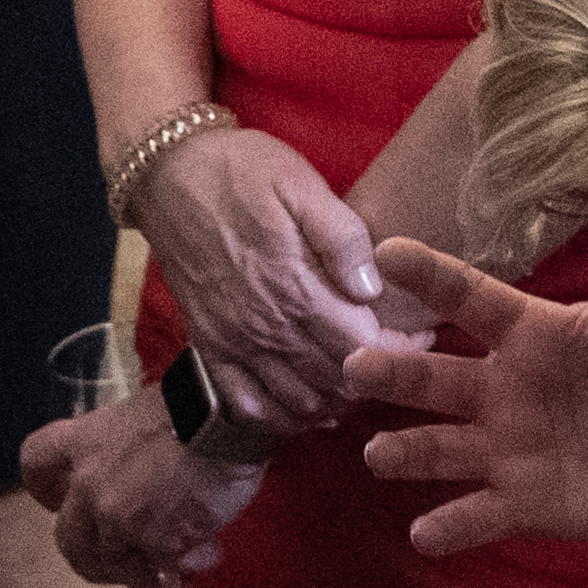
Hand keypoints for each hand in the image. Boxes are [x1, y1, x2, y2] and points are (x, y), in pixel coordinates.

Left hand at [20, 390, 254, 587]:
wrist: (226, 412)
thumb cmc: (195, 402)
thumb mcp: (141, 415)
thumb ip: (125, 450)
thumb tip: (143, 476)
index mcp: (84, 443)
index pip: (35, 465)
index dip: (47, 492)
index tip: (64, 503)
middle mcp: (89, 486)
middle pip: (70, 542)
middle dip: (99, 558)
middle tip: (131, 559)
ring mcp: (118, 519)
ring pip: (117, 567)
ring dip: (146, 570)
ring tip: (181, 561)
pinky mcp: (155, 543)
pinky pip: (162, 573)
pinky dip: (184, 568)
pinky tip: (208, 551)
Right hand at [133, 122, 383, 431]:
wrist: (166, 175)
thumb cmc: (240, 171)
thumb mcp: (299, 183)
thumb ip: (341, 237)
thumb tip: (371, 288)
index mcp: (293, 286)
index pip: (362, 344)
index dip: (400, 349)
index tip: (421, 335)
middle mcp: (263, 326)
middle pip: (334, 380)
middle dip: (375, 376)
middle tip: (399, 356)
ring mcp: (233, 342)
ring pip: (297, 401)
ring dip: (335, 400)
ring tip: (359, 376)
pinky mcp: (209, 347)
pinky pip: (248, 404)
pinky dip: (282, 415)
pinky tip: (305, 402)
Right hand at [346, 212, 587, 558]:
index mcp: (529, 334)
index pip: (468, 298)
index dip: (429, 276)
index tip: (386, 252)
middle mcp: (503, 389)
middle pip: (434, 379)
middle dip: (393, 373)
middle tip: (356, 367)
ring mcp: (508, 448)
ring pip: (440, 448)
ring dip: (406, 451)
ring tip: (377, 454)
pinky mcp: (525, 502)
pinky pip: (478, 514)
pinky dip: (450, 526)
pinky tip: (425, 534)